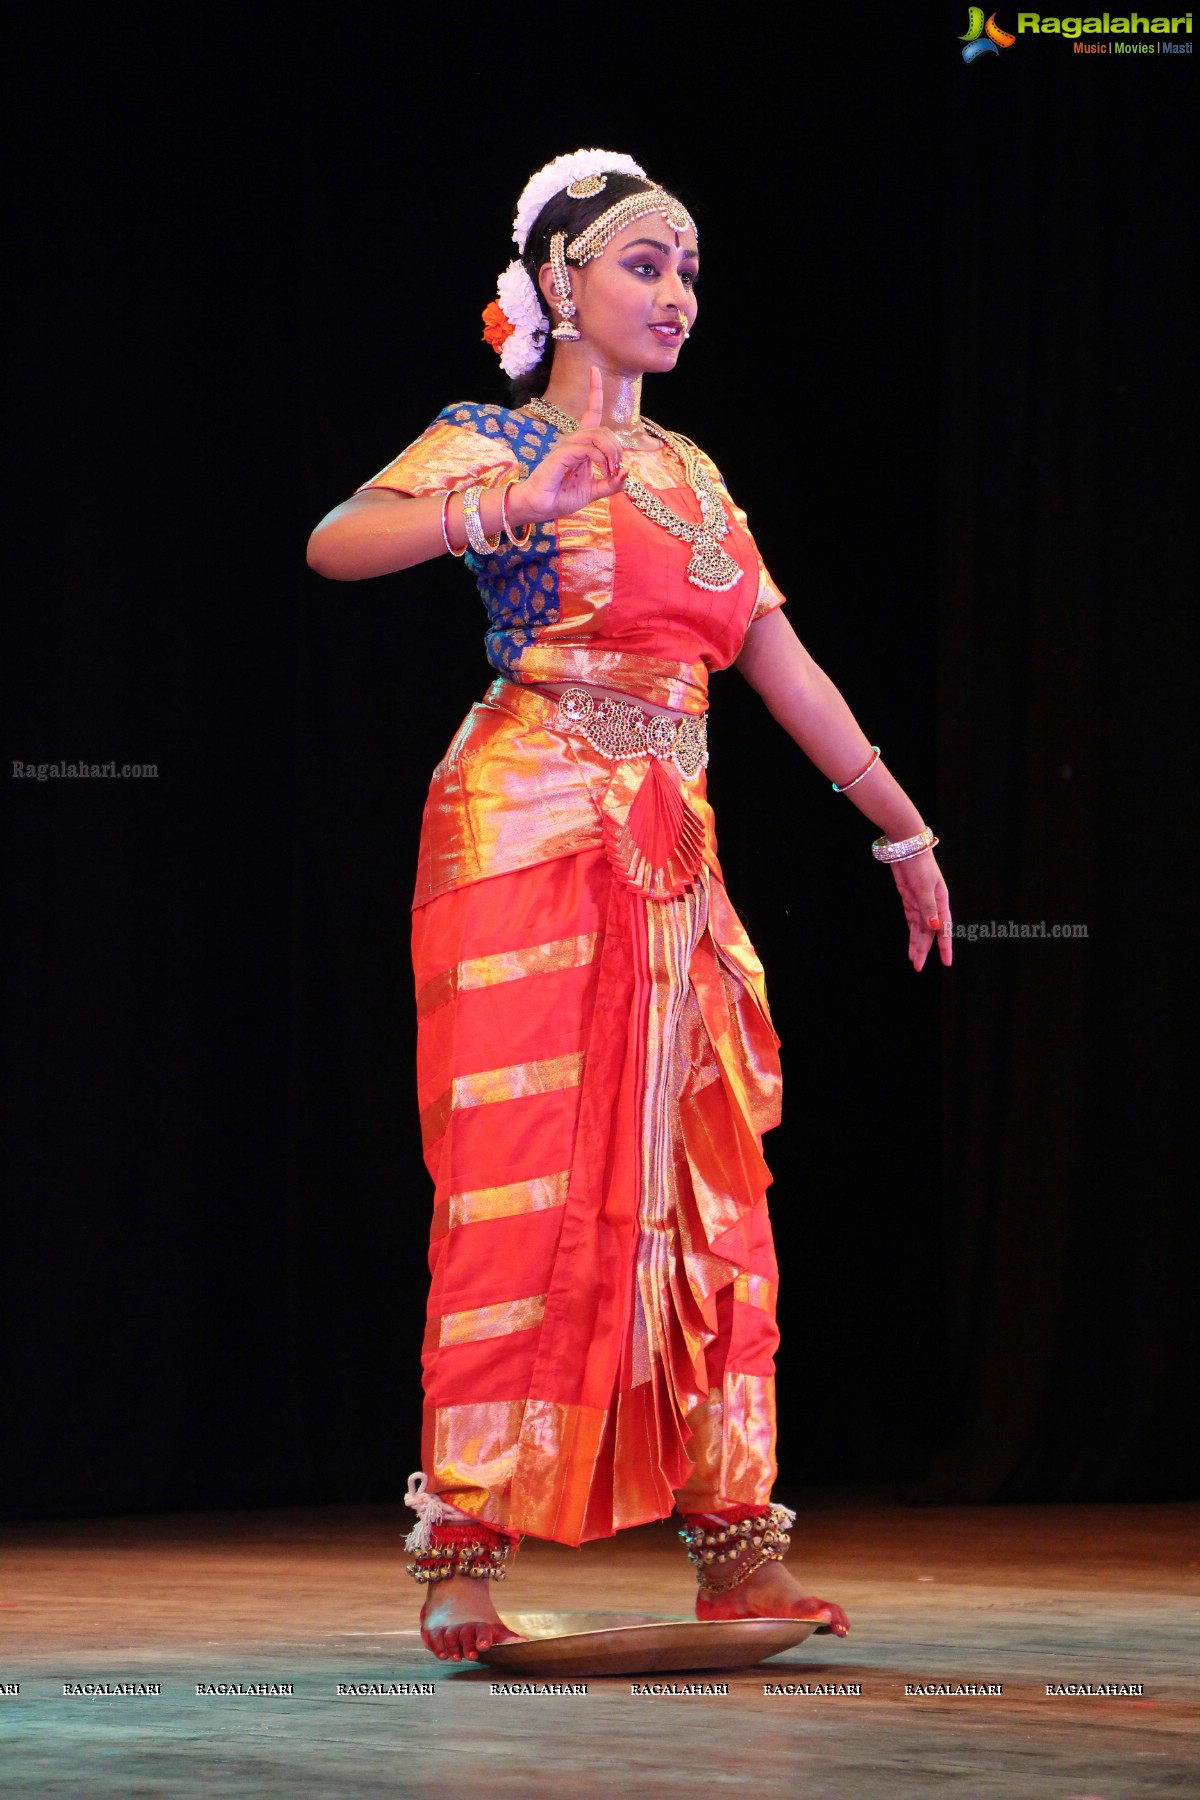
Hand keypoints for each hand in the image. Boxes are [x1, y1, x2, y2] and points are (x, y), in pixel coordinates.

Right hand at [513, 366, 627, 524]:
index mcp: (580, 444)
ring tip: (610, 473)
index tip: (594, 370)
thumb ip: (611, 483)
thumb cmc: (562, 497)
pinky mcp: (560, 454)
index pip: (590, 412)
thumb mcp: (594, 491)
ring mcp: (565, 445)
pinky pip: (587, 449)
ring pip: (597, 437)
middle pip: (603, 430)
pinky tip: (603, 471)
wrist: (540, 508)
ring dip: (611, 455)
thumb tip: (628, 472)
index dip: (594, 391)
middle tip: (616, 471)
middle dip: (617, 448)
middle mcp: (572, 440)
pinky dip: (600, 459)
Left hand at [891, 851, 951, 970]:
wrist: (907, 849)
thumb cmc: (920, 865)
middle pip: (929, 934)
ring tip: (914, 962)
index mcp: (942, 903)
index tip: (947, 962)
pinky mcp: (910, 901)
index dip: (945, 947)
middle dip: (924, 950)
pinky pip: (912, 923)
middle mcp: (933, 907)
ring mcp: (921, 905)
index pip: (944, 929)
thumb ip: (929, 908)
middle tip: (918, 967)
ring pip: (920, 931)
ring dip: (917, 946)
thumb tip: (934, 928)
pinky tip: (911, 947)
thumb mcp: (925, 887)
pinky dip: (911, 935)